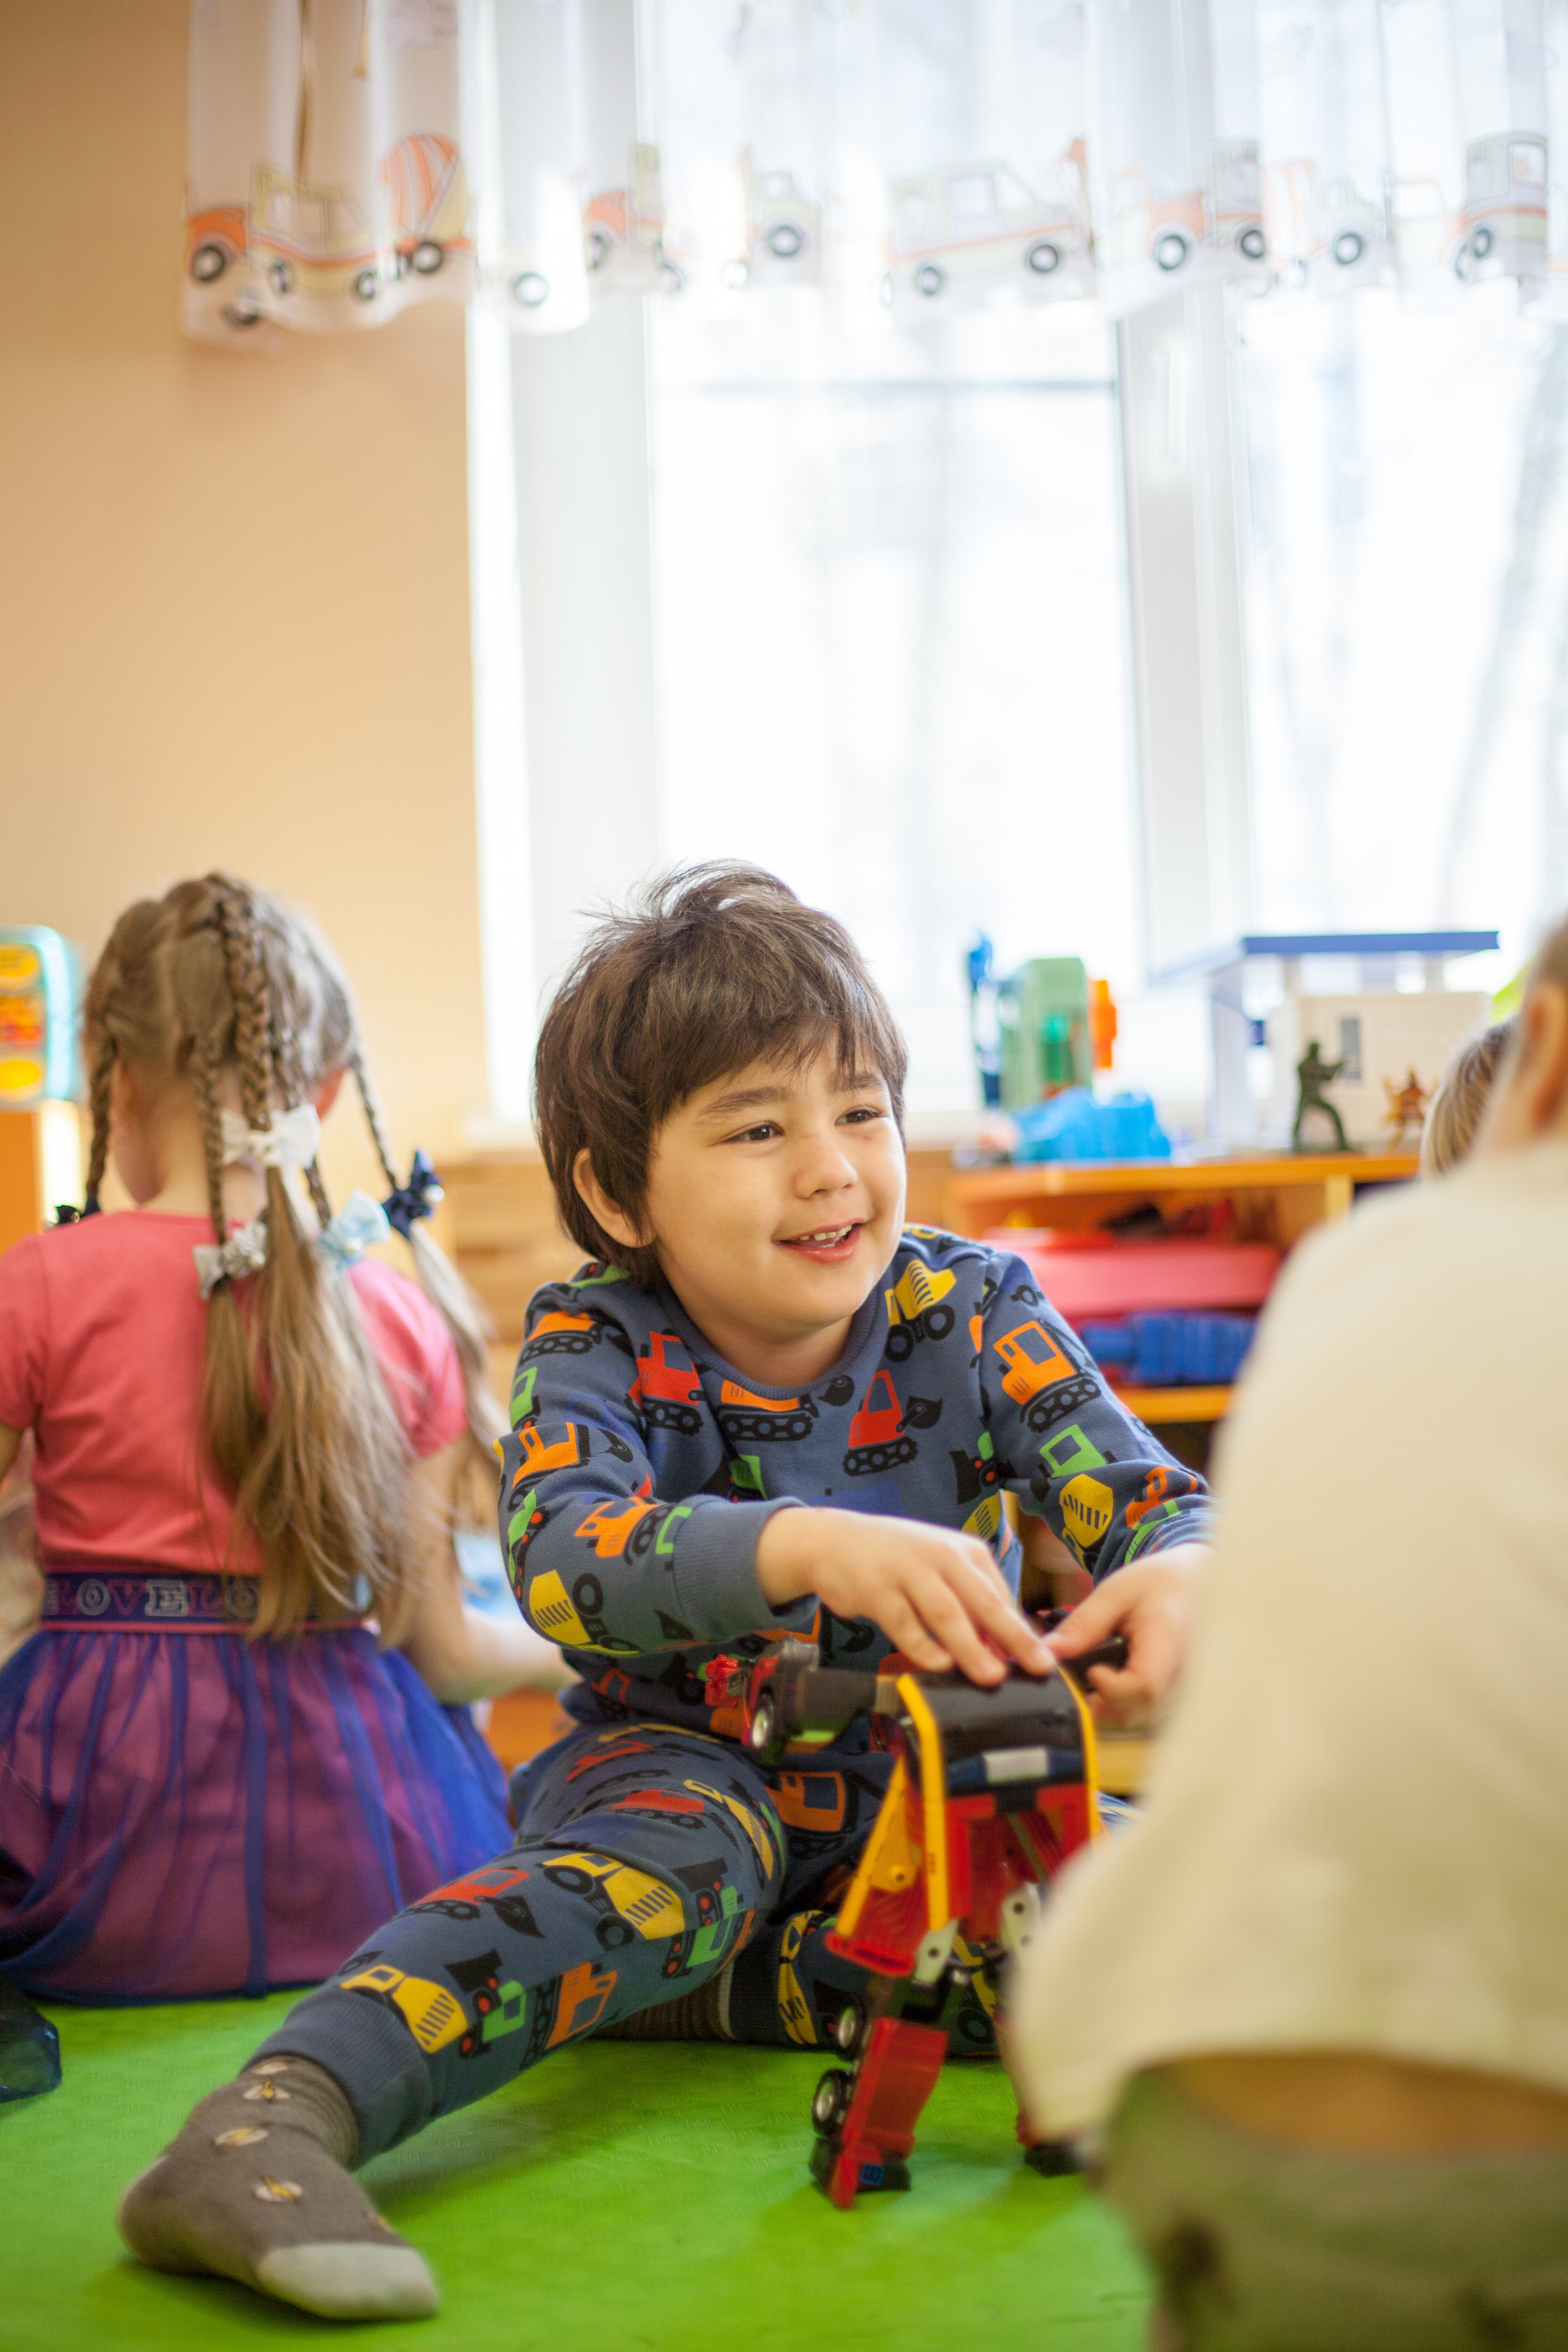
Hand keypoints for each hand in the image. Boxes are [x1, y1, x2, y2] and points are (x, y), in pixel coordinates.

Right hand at [755, 1507, 1053, 1686]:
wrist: (835, 1541)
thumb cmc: (898, 1562)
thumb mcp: (940, 1570)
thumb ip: (970, 1604)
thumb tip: (1003, 1652)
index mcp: (965, 1551)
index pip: (1001, 1596)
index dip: (1021, 1631)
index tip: (1042, 1661)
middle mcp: (942, 1555)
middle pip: (984, 1601)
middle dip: (1013, 1637)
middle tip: (1037, 1667)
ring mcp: (909, 1570)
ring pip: (947, 1614)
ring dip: (971, 1647)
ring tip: (991, 1675)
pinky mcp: (878, 1590)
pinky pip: (906, 1624)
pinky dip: (923, 1647)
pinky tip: (939, 1665)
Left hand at [1045, 1542, 1207, 1724]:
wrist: (1196, 1583)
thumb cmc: (1159, 1583)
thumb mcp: (1116, 1593)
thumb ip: (1083, 1625)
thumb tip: (1047, 1653)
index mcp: (1169, 1643)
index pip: (1144, 1687)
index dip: (1110, 1688)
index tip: (1092, 1669)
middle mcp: (1183, 1674)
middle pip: (1135, 1711)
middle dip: (1098, 1701)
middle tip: (1081, 1673)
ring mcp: (1181, 1687)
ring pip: (1137, 1716)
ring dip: (1107, 1702)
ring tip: (1098, 1669)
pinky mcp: (1175, 1693)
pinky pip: (1144, 1710)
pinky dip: (1122, 1700)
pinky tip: (1115, 1675)